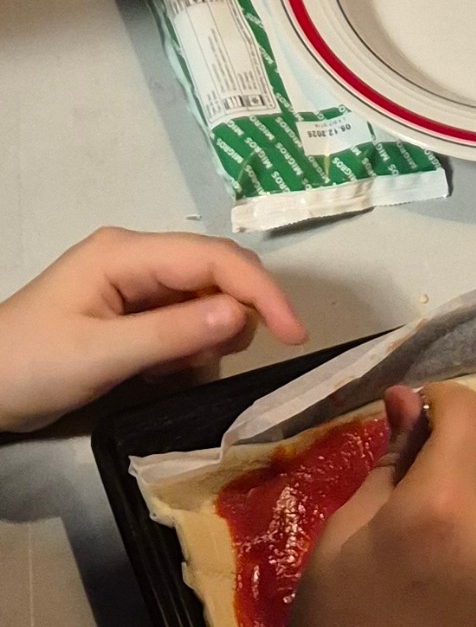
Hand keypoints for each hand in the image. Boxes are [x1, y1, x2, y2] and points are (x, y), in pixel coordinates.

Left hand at [0, 225, 305, 430]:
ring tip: (166, 372)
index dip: (260, 292)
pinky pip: (185, 324)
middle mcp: (136, 258)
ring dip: (205, 340)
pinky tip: (157, 373)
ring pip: (206, 302)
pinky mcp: (133, 313)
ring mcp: (135, 285)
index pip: (214, 258)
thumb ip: (172, 334)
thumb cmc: (31, 365)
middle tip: (214, 363)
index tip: (293, 335)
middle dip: (234, 316)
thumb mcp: (102, 354)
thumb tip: (239, 317)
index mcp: (126, 253)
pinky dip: (187, 351)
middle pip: (217, 273)